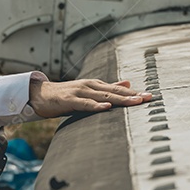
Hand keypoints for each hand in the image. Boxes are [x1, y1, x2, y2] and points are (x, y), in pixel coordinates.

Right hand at [28, 78, 153, 118]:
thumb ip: (108, 88)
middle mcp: (90, 86)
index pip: (118, 89)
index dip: (134, 92)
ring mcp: (80, 92)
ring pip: (103, 96)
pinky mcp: (69, 100)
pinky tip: (106, 108)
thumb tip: (128, 82)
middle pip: (114, 91)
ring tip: (135, 102)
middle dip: (132, 95)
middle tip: (148, 98)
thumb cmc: (66, 95)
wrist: (40, 94)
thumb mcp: (89, 91)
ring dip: (120, 99)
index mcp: (96, 85)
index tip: (149, 96)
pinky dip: (95, 106)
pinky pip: (84, 104)